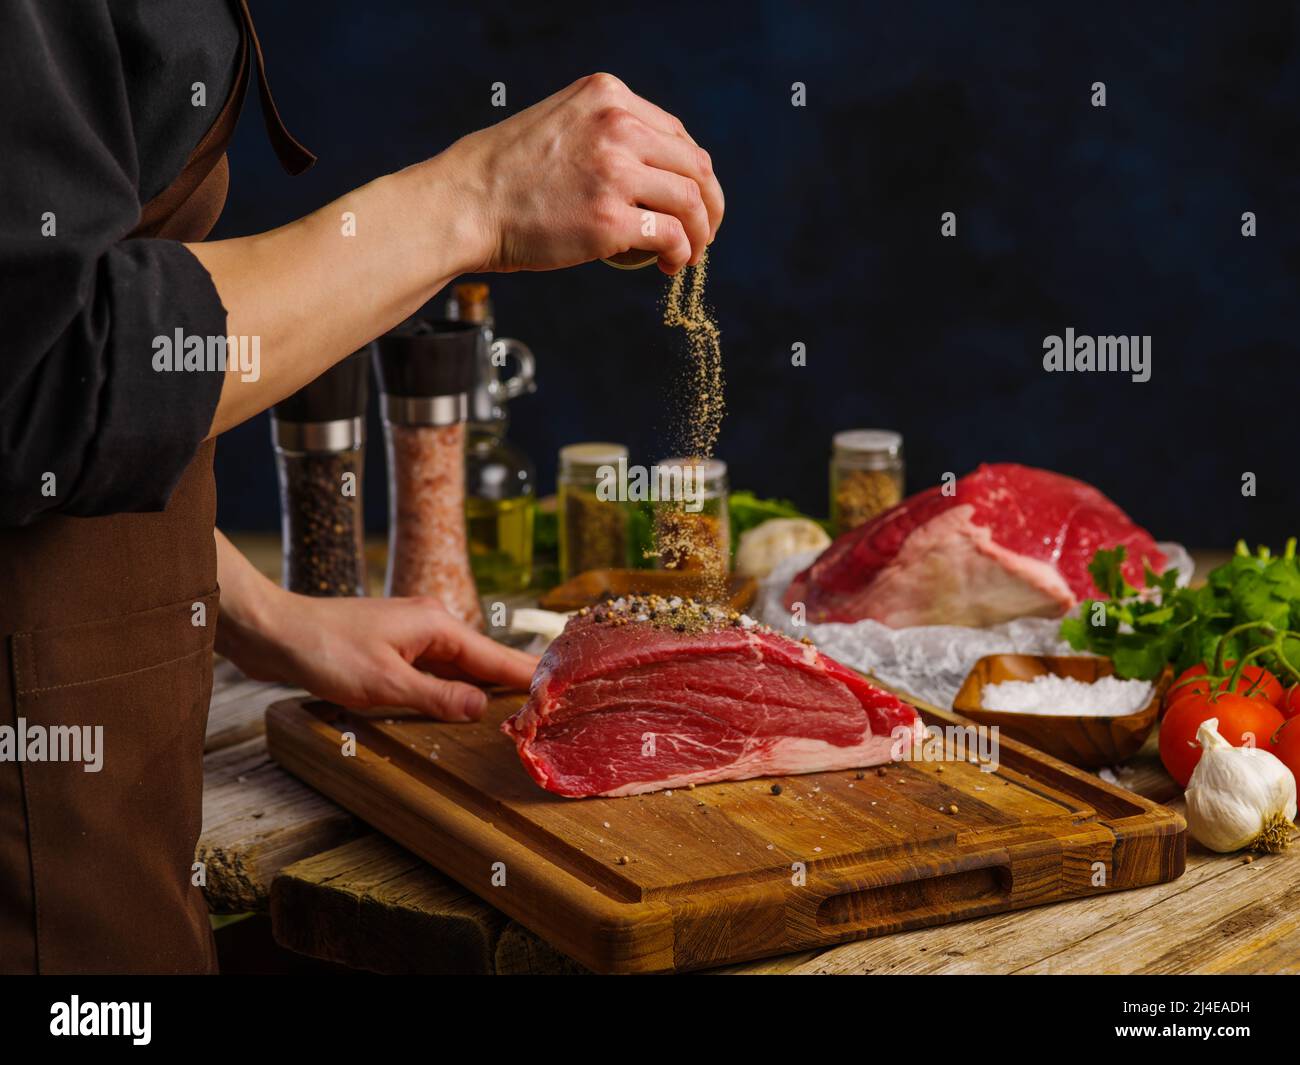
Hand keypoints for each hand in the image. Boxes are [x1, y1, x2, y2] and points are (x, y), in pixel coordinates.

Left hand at [253, 593, 537, 720]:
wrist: (274, 630)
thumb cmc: (325, 651)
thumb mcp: (386, 683)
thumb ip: (438, 697)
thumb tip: (483, 708)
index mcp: (437, 625)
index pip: (496, 656)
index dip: (528, 678)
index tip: (562, 692)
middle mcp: (430, 624)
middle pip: (482, 661)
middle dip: (512, 684)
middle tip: (547, 709)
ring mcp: (411, 635)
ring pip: (458, 667)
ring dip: (481, 688)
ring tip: (517, 710)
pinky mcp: (391, 648)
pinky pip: (434, 670)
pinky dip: (451, 688)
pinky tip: (460, 704)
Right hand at [440, 72, 724, 274]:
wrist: (465, 205)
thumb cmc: (504, 176)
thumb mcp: (558, 123)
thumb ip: (602, 132)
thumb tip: (649, 168)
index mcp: (607, 96)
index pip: (677, 134)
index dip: (693, 173)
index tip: (692, 200)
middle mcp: (617, 126)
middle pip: (694, 165)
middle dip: (709, 204)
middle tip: (704, 233)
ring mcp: (615, 172)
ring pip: (691, 201)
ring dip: (701, 233)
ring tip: (690, 254)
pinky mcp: (611, 219)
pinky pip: (671, 236)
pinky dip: (682, 253)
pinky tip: (671, 264)